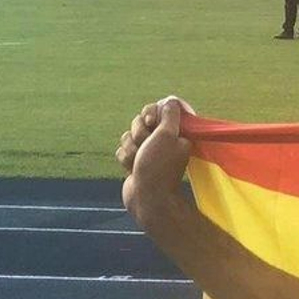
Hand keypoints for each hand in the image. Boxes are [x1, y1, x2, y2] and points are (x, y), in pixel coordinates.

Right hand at [118, 97, 194, 220]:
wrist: (147, 197)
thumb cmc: (158, 166)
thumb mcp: (167, 135)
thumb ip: (170, 116)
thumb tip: (172, 100)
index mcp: (176, 133)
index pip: (157, 110)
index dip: (150, 114)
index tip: (151, 123)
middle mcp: (163, 142)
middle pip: (140, 122)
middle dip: (138, 133)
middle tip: (146, 146)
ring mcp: (148, 152)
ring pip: (128, 137)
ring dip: (131, 148)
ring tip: (139, 162)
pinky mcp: (136, 163)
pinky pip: (122, 150)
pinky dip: (125, 159)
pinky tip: (132, 170)